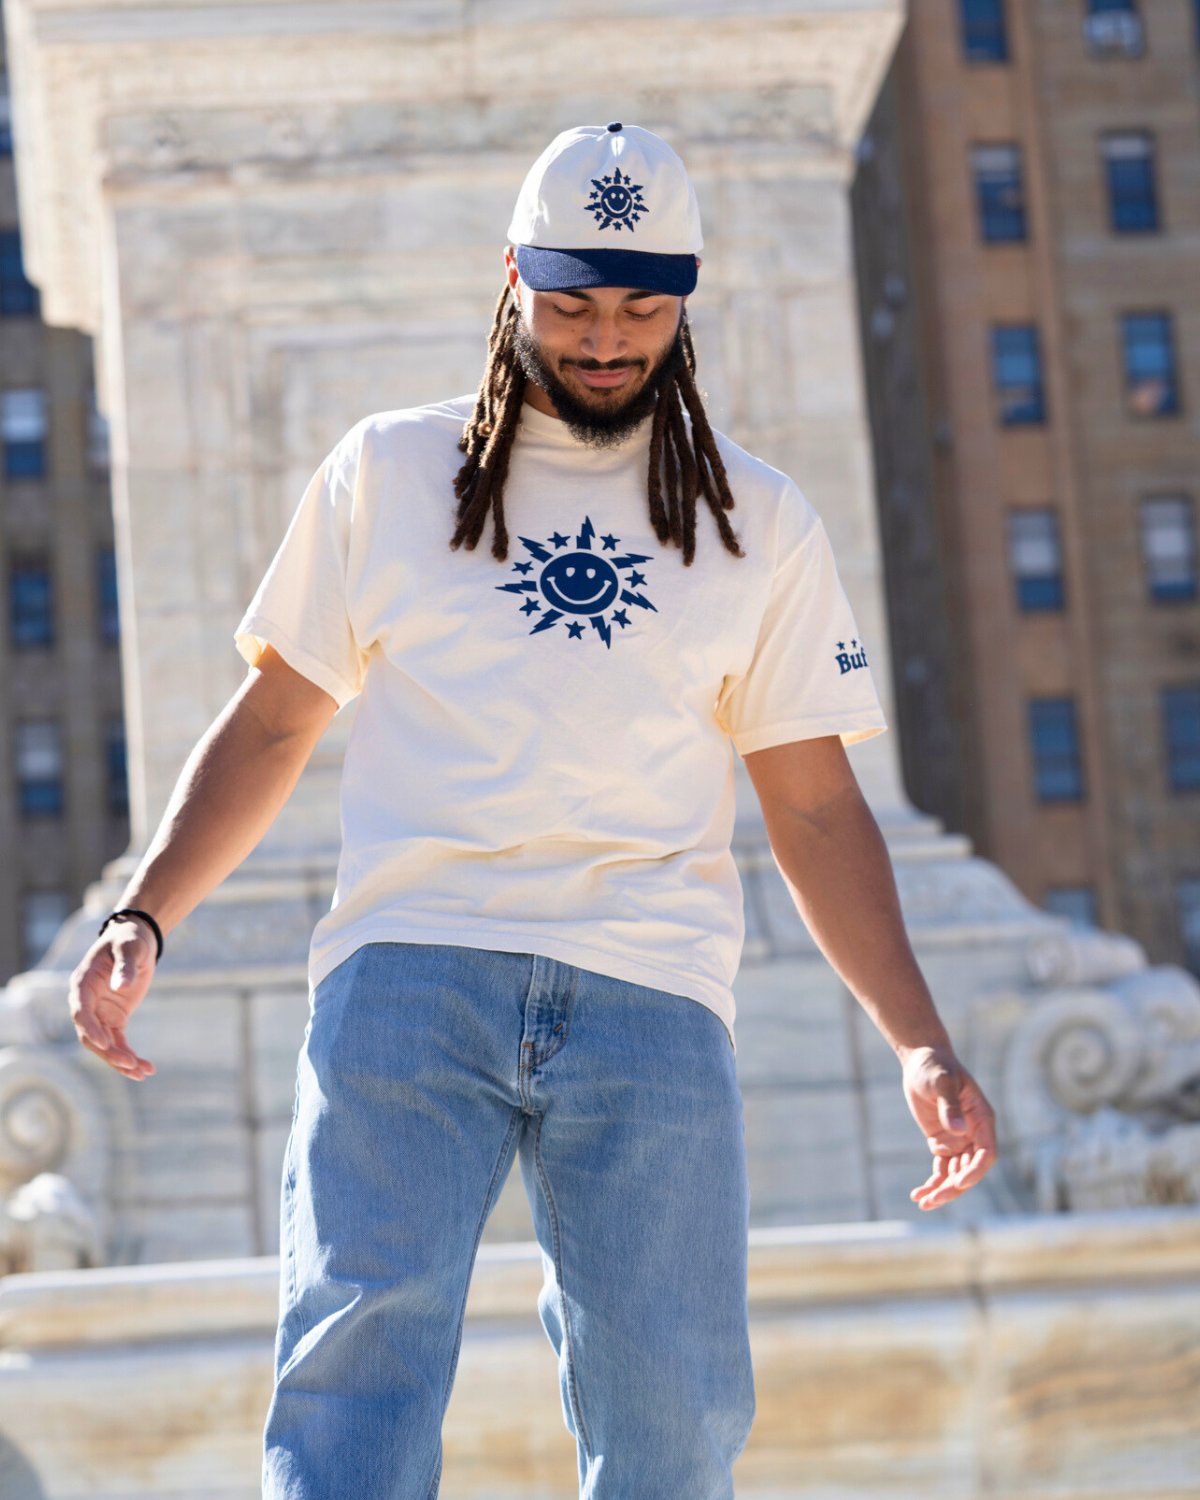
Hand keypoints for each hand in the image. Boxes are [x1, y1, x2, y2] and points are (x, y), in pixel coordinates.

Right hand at [68, 919, 156, 1080]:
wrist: (137, 940)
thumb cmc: (129, 940)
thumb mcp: (130, 947)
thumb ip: (125, 965)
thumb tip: (121, 986)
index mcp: (83, 984)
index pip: (80, 1012)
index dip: (90, 1029)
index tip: (104, 1043)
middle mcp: (87, 1003)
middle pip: (90, 1035)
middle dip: (108, 1052)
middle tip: (130, 1064)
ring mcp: (100, 1013)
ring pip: (105, 1045)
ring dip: (121, 1061)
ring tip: (142, 1073)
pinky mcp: (115, 1019)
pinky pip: (119, 1043)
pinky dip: (130, 1056)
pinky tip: (147, 1070)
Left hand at [901, 1045, 995, 1209]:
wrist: (922, 1062)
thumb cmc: (935, 1067)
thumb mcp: (941, 1082)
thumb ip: (950, 1106)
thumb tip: (958, 1131)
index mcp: (982, 1119)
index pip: (987, 1154)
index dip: (975, 1171)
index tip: (958, 1182)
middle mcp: (974, 1133)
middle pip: (970, 1170)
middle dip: (954, 1187)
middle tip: (933, 1200)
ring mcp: (959, 1140)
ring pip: (955, 1173)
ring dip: (941, 1190)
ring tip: (923, 1202)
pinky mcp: (942, 1142)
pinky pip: (941, 1168)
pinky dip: (932, 1182)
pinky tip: (918, 1195)